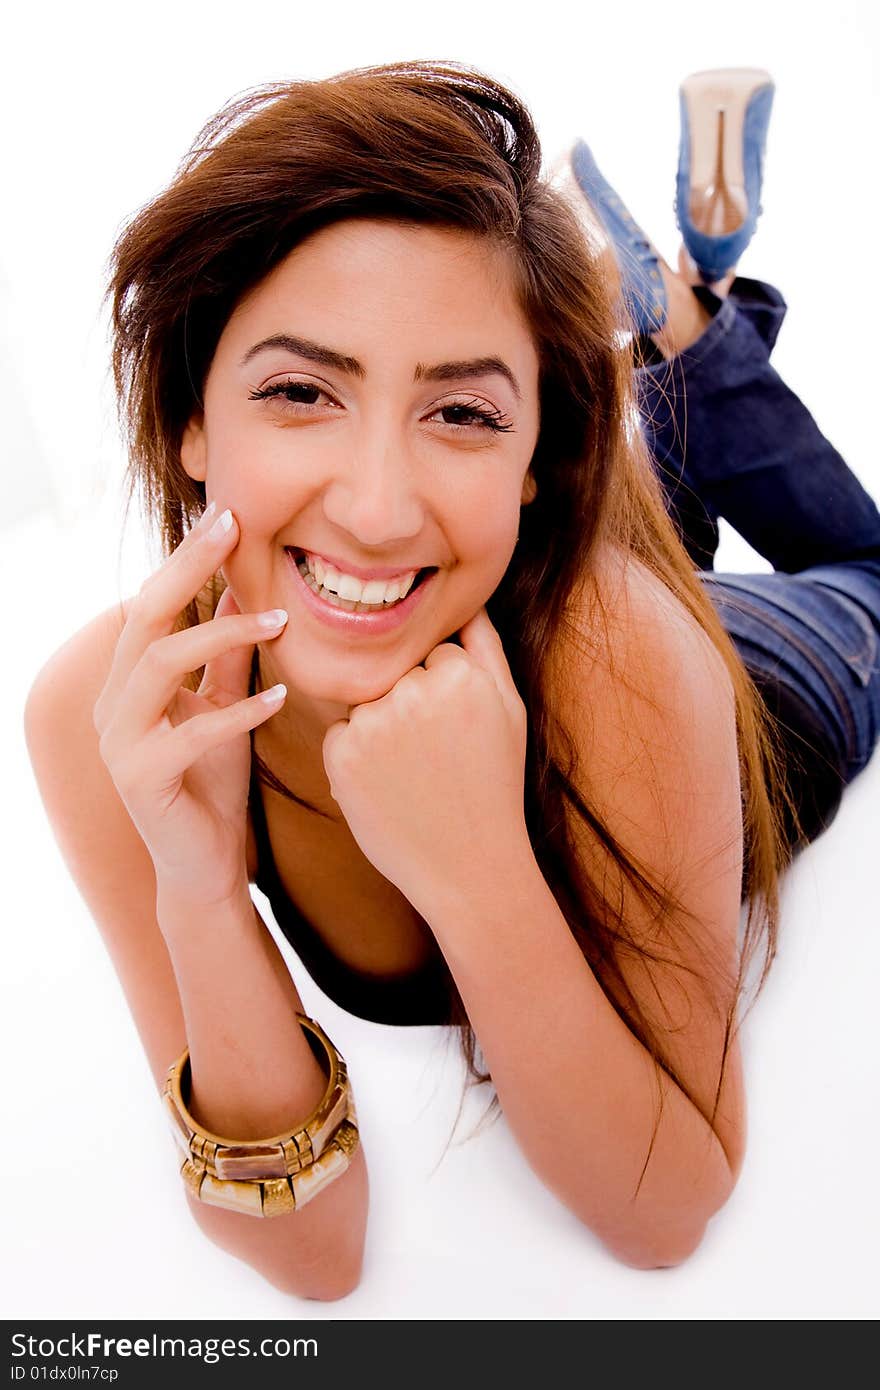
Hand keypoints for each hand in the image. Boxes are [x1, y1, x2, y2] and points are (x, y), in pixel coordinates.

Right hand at [93, 505, 287, 911]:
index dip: (188, 556)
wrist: (203, 864)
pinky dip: (238, 712)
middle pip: (145, 615)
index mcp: (128, 679)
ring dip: (222, 634)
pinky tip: (279, 699)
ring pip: (159, 662)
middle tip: (236, 526)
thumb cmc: (211, 783)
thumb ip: (227, 655)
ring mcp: (118, 741)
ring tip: (280, 620)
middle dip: (190, 565)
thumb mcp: (225, 704)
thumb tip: (243, 589)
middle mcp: (112, 702)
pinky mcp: (140, 779)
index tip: (229, 513)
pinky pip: (190, 732)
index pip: (152, 602)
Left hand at [321, 607, 530, 914]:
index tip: (463, 733)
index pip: (435, 653)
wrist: (470, 868)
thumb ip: (485, 644)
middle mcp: (412, 691)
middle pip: (397, 672)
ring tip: (416, 774)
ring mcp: (372, 724)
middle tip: (439, 757)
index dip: (448, 693)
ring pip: (367, 700)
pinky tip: (389, 787)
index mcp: (460, 673)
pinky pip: (341, 733)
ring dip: (382, 728)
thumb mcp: (509, 708)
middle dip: (411, 705)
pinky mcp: (341, 756)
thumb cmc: (495, 785)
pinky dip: (357, 756)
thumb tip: (465, 594)